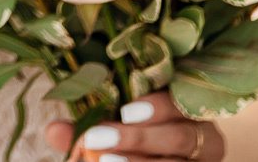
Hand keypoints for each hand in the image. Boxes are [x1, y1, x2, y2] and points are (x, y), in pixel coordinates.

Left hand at [44, 93, 225, 161]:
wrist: (147, 154)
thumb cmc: (133, 135)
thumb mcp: (110, 127)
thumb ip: (85, 127)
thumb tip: (53, 129)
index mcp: (185, 108)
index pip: (180, 100)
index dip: (157, 106)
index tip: (125, 111)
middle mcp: (204, 138)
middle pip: (180, 137)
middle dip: (138, 139)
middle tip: (97, 140)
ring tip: (103, 161)